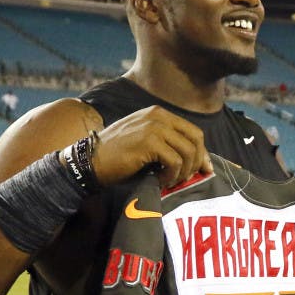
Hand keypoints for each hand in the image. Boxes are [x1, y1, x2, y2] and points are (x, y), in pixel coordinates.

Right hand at [91, 106, 212, 188]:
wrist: (91, 161)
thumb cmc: (117, 156)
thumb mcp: (144, 140)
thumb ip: (167, 142)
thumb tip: (195, 159)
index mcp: (158, 114)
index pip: (192, 131)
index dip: (201, 152)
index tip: (204, 169)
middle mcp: (158, 116)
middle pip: (195, 139)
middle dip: (197, 161)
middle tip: (188, 178)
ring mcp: (154, 127)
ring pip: (187, 152)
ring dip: (183, 172)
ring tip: (170, 181)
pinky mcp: (149, 142)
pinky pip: (174, 162)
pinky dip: (171, 175)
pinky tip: (161, 180)